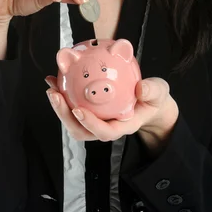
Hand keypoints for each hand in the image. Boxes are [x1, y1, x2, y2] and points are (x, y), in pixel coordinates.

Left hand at [44, 76, 178, 141]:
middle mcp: (106, 127)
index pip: (104, 131)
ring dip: (59, 107)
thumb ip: (152, 90)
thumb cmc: (152, 98)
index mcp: (123, 126)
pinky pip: (72, 107)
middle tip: (55, 95)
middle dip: (64, 116)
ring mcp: (96, 121)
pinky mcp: (89, 113)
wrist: (149, 102)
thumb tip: (141, 88)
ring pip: (73, 122)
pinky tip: (55, 79)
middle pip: (81, 130)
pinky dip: (62, 95)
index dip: (90, 124)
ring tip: (52, 88)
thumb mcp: (159, 92)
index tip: (78, 110)